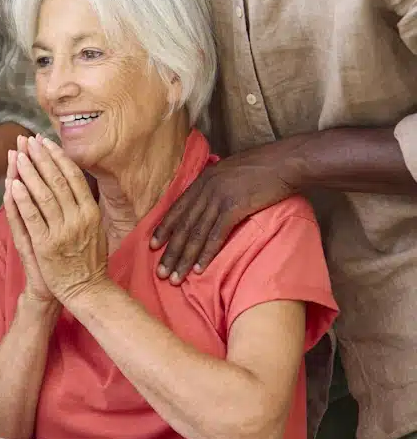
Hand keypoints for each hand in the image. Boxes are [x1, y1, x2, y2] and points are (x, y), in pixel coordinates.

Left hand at [8, 135, 107, 305]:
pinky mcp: (45, 245)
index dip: (57, 157)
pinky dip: (23, 199)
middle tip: (28, 140)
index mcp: (91, 211)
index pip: (73, 176)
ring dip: (29, 172)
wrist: (87, 289)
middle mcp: (78, 218)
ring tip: (18, 155)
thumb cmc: (89, 258)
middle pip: (57, 180)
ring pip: (43, 195)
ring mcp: (62, 231)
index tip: (45, 142)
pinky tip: (14, 184)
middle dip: (40, 158)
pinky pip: (31, 217)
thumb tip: (74, 178)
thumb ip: (85, 204)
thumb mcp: (96, 227)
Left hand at [150, 144, 295, 283]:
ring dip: (184, 258)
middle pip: (183, 225)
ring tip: (175, 278)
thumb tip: (209, 200)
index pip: (177, 209)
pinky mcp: (234, 207)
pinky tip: (198, 269)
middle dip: (170, 251)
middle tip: (160, 272)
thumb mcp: (230, 171)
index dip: (164, 229)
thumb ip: (216, 184)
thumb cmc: (263, 167)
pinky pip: (216, 235)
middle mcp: (205, 189)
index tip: (152, 246)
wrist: (286, 161)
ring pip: (196, 233)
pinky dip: (206, 253)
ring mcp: (218, 198)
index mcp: (202, 180)